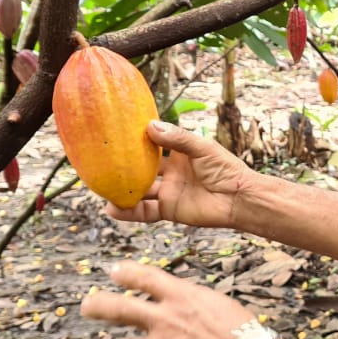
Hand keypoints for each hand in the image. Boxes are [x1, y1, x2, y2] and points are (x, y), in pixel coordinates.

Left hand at [80, 261, 253, 338]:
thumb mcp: (216, 303)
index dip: (125, 273)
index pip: (144, 277)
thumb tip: (180, 307)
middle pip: (118, 308)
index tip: (113, 272)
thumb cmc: (241, 331)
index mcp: (181, 295)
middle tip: (87, 307)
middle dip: (98, 306)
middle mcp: (164, 318)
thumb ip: (191, 303)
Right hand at [107, 120, 251, 228]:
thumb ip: (177, 139)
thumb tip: (150, 126)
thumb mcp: (202, 147)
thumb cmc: (226, 169)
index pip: (152, 144)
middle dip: (122, 166)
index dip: (135, 140)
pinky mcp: (169, 210)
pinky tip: (111, 208)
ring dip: (120, 190)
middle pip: (141, 168)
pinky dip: (127, 212)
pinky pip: (144, 212)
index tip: (114, 132)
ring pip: (138, 191)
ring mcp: (168, 191)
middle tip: (99, 161)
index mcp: (178, 153)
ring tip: (99, 186)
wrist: (239, 198)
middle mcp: (170, 172)